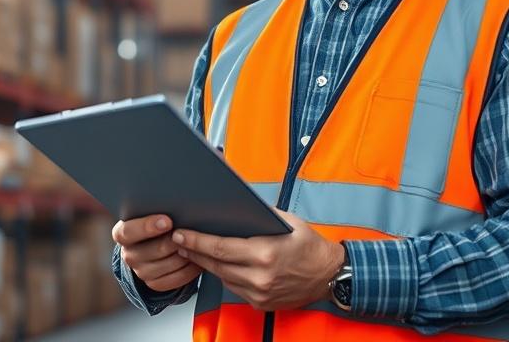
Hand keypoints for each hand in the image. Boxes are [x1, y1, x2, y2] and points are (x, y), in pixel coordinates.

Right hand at [112, 214, 201, 292]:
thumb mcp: (153, 211)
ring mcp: (140, 271)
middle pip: (152, 250)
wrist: (157, 242)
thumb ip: (159, 209)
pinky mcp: (154, 283)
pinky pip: (172, 280)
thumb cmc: (158, 220)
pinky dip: (188, 270)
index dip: (147, 227)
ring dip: (183, 255)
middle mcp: (128, 254)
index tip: (167, 221)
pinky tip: (197, 260)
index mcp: (122, 233)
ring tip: (197, 245)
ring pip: (165, 265)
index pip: (128, 232)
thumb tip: (177, 205)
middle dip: (173, 242)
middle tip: (189, 233)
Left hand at [171, 209, 345, 311]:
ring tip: (192, 251)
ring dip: (205, 264)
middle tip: (179, 241)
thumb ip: (262, 214)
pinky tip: (216, 264)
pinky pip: (234, 287)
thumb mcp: (289, 221)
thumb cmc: (310, 246)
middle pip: (216, 264)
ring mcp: (259, 293)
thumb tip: (236, 205)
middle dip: (194, 251)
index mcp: (265, 254)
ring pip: (222, 277)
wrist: (329, 275)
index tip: (181, 235)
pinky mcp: (260, 303)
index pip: (220, 248)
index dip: (197, 241)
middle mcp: (260, 277)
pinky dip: (223, 275)